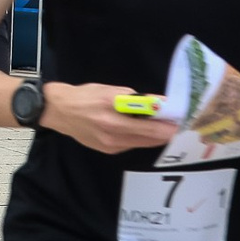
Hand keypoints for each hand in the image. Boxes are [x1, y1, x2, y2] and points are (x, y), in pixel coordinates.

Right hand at [37, 81, 176, 153]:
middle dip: (167, 131)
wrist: (58, 112)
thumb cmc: (85, 96)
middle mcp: (113, 130)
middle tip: (178, 124)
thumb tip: (156, 103)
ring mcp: (111, 144)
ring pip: (144, 143)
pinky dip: (140, 138)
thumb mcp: (109, 90)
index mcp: (113, 110)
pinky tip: (141, 131)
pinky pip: (132, 145)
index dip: (168, 122)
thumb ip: (133, 98)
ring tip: (164, 127)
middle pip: (151, 136)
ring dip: (156, 136)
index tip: (181, 118)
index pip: (149, 121)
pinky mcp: (109, 150)